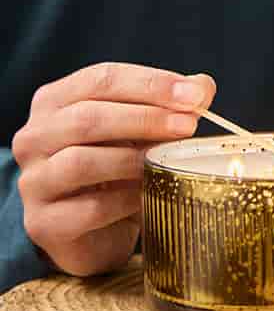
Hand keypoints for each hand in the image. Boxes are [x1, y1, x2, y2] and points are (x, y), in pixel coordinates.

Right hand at [12, 63, 215, 276]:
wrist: (94, 231)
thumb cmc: (118, 169)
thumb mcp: (143, 131)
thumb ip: (171, 106)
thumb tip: (201, 86)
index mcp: (55, 101)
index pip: (100, 79)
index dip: (150, 84)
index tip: (194, 96)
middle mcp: (34, 136)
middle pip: (87, 117)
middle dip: (145, 118)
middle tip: (188, 126)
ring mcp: (34, 180)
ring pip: (81, 162)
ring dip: (133, 159)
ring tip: (169, 161)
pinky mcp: (43, 223)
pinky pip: (90, 208)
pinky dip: (126, 200)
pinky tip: (151, 195)